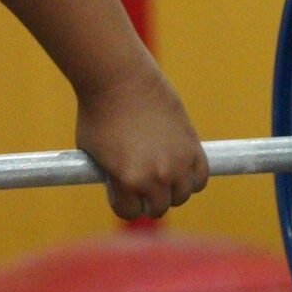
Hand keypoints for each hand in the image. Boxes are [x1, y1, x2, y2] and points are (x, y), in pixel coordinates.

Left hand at [77, 71, 207, 220]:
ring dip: (170, 188)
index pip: (129, 212)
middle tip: (138, 178)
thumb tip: (119, 191)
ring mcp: (178, 163)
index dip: (120, 200)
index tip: (117, 186)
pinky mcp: (193, 147)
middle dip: (145, 196)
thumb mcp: (91, 153)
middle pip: (158, 208)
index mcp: (128, 181)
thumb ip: (109, 177)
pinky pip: (200, 178)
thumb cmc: (98, 113)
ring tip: (157, 169)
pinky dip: (191, 177)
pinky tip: (178, 166)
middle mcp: (156, 177)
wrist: (119, 79)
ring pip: (181, 195)